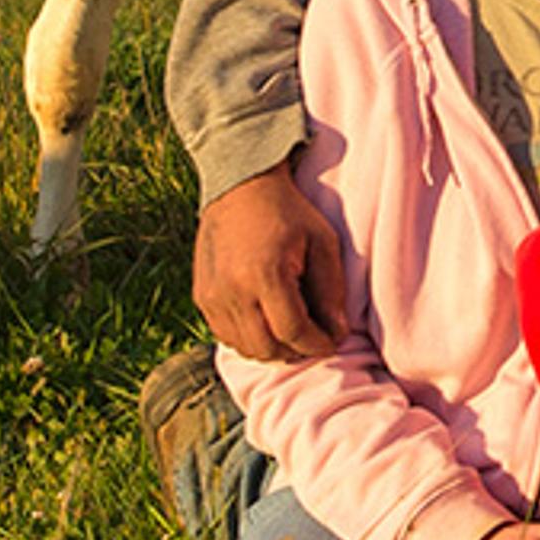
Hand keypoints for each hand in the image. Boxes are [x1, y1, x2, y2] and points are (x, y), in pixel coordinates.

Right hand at [192, 162, 345, 360]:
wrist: (240, 188)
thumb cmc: (289, 212)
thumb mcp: (322, 242)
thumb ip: (331, 290)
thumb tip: (337, 332)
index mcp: (265, 274)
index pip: (293, 332)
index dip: (318, 344)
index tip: (334, 341)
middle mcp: (233, 290)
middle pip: (267, 348)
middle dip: (297, 351)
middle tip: (315, 339)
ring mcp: (212, 296)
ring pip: (245, 347)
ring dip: (273, 349)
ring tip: (294, 333)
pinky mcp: (202, 297)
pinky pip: (226, 336)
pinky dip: (250, 339)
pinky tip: (268, 324)